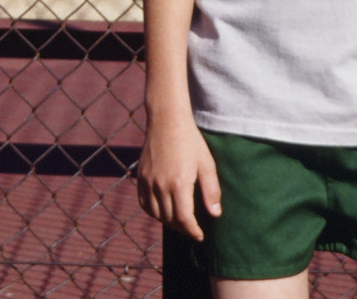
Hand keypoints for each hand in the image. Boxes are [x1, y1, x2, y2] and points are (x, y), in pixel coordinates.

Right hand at [135, 112, 220, 240]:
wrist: (167, 120)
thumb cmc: (191, 141)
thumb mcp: (207, 165)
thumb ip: (211, 191)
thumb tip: (215, 214)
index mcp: (179, 184)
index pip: (184, 219)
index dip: (193, 231)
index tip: (200, 236)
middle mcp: (160, 185)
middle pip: (169, 219)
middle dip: (182, 229)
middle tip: (192, 231)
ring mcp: (148, 180)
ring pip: (155, 213)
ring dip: (167, 222)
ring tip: (179, 223)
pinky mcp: (140, 175)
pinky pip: (143, 202)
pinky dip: (152, 211)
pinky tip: (161, 212)